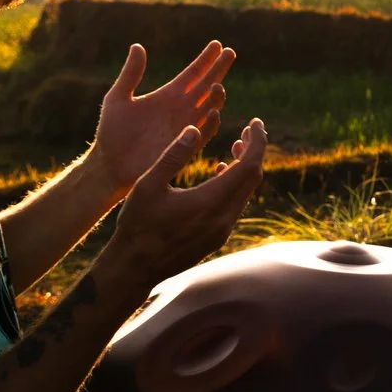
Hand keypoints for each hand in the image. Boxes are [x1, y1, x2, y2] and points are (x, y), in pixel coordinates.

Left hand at [88, 42, 235, 199]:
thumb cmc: (111, 132)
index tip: (217, 44)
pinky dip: (210, 123)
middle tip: (229, 53)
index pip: (193, 74)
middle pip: (207, 86)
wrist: (109, 164)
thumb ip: (130, 74)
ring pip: (209, 108)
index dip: (206, 59)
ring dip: (216, 97)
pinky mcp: (184, 146)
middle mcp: (182, 109)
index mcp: (168, 95)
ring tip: (216, 85)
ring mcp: (185, 127)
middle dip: (219, 70)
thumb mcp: (117, 98)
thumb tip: (137, 46)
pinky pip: (203, 133)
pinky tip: (212, 112)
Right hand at [103, 118, 268, 289]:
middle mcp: (223, 218)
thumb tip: (195, 129)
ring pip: (245, 192)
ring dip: (244, 168)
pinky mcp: (216, 238)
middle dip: (253, 151)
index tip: (256, 122)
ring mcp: (222, 231)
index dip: (257, 141)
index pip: (249, 165)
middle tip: (247, 131)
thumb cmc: (137, 225)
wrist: (134, 268)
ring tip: (236, 147)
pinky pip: (235, 206)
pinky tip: (220, 172)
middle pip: (252, 178)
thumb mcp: (149, 184)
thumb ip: (174, 155)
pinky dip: (234, 185)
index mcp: (211, 201)